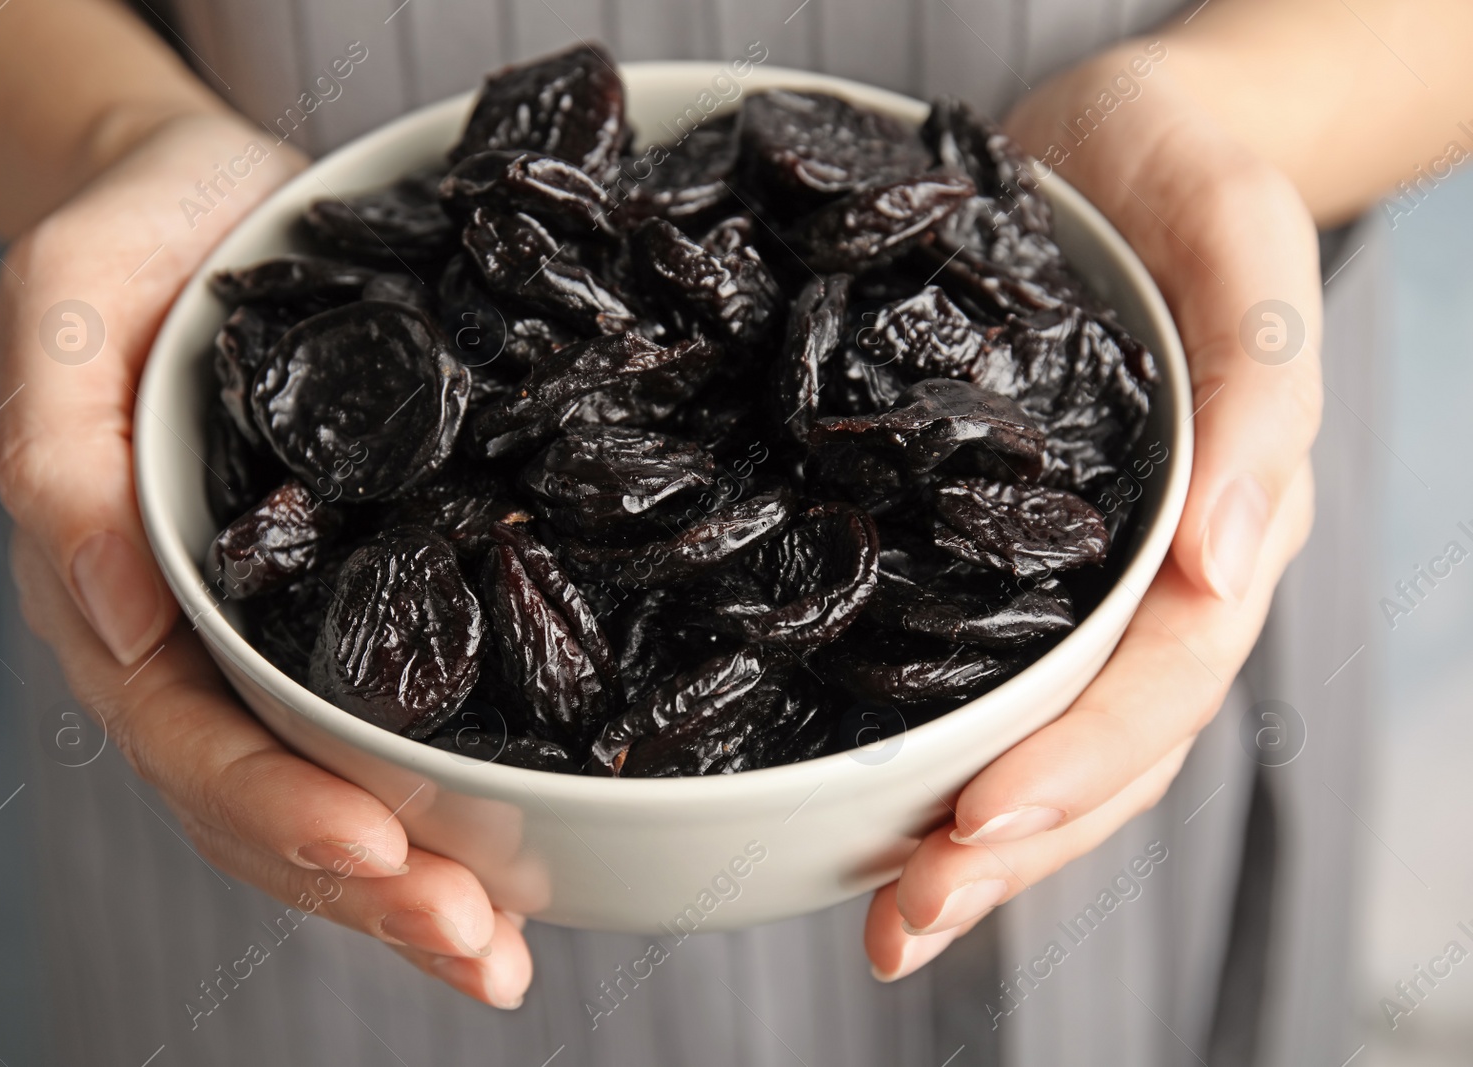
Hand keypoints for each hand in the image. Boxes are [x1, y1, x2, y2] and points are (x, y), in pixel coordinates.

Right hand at [0, 113, 530, 1007]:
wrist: (214, 204)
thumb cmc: (130, 251)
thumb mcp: (65, 310)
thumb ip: (61, 452)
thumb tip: (115, 611)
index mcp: (124, 604)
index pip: (192, 742)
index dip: (278, 809)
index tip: (379, 849)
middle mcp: (207, 652)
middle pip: (275, 807)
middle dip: (374, 890)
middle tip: (477, 948)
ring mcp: (283, 646)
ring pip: (341, 798)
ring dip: (421, 888)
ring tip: (503, 955)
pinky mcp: (363, 612)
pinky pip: (402, 729)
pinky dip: (457, 804)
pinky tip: (529, 861)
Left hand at [865, 47, 1322, 978]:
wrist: (1117, 137)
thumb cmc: (1190, 173)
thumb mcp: (1237, 242)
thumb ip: (1255, 399)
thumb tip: (1235, 568)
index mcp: (1218, 529)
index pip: (1157, 682)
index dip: (1074, 765)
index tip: (973, 825)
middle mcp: (1150, 579)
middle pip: (1100, 751)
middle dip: (1006, 849)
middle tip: (904, 924)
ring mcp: (1075, 579)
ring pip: (1041, 741)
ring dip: (968, 841)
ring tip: (885, 916)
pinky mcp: (994, 553)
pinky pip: (976, 672)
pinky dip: (932, 749)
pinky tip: (863, 805)